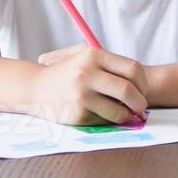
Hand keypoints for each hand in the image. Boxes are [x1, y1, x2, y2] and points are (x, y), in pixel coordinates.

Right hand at [28, 43, 150, 125]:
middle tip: (141, 108)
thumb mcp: (83, 56)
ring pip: (118, 111)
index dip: (143, 83)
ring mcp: (81, 95)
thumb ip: (110, 63)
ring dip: (126, 116)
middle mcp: (87, 74)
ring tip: (125, 114)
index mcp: (93, 56)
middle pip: (128, 90)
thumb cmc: (65, 72)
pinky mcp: (76, 114)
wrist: (33, 87)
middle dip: (140, 102)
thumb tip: (140, 81)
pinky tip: (104, 116)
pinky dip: (108, 121)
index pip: (132, 69)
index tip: (143, 91)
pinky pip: (102, 121)